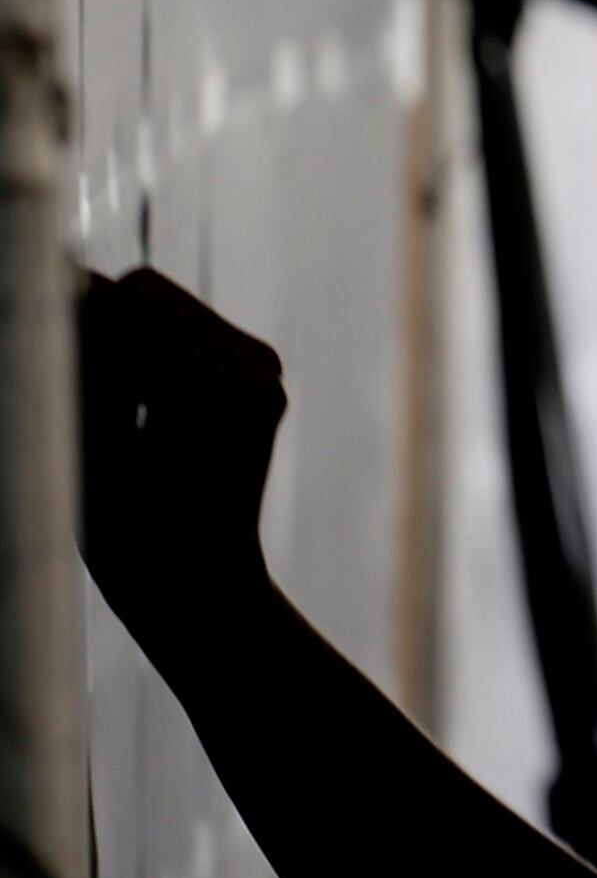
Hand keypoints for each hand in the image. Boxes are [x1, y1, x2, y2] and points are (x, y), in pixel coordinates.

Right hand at [79, 268, 288, 656]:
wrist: (199, 591)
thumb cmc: (133, 539)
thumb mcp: (87, 450)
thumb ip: (82, 365)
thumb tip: (72, 285)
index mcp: (219, 378)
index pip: (134, 294)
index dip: (80, 318)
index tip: (53, 366)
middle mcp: (254, 362)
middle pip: (153, 298)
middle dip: (105, 332)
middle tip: (79, 403)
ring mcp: (261, 370)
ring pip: (166, 317)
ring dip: (125, 349)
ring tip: (111, 421)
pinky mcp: (255, 381)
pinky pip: (186, 342)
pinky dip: (150, 365)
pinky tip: (137, 420)